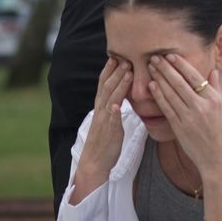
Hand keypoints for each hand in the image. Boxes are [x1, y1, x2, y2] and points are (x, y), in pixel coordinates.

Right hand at [74, 57, 131, 193]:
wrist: (94, 163)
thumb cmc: (104, 144)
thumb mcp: (109, 122)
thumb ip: (113, 109)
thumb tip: (119, 99)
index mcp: (101, 108)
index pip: (104, 84)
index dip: (110, 70)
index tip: (117, 56)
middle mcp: (100, 111)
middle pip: (107, 87)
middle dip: (116, 71)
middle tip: (125, 56)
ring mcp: (103, 121)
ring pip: (110, 99)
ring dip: (118, 85)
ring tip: (127, 71)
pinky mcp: (108, 133)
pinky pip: (110, 121)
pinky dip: (112, 111)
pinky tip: (117, 104)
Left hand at [146, 54, 221, 173]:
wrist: (219, 159)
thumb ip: (216, 89)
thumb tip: (213, 71)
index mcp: (213, 99)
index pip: (194, 77)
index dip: (180, 65)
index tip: (170, 55)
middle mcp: (201, 106)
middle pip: (179, 82)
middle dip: (165, 68)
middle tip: (154, 57)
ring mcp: (189, 117)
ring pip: (171, 93)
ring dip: (159, 78)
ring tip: (151, 67)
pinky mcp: (179, 128)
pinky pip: (167, 108)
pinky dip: (159, 96)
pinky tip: (152, 86)